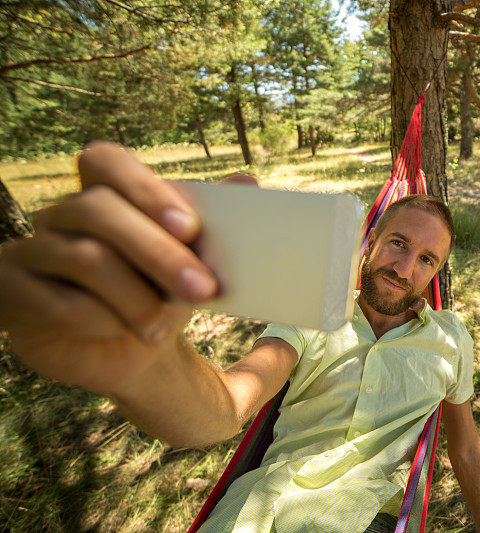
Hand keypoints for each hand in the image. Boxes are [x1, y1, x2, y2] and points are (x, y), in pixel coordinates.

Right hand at [0, 142, 251, 394]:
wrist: (131, 350)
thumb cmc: (161, 293)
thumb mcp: (192, 259)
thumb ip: (214, 222)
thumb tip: (246, 182)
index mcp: (105, 195)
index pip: (104, 161)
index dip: (145, 189)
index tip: (190, 227)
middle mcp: (62, 215)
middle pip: (98, 209)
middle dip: (159, 253)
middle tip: (203, 290)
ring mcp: (32, 251)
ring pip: (86, 258)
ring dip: (137, 297)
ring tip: (162, 327)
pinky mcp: (13, 294)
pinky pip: (62, 303)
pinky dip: (106, 321)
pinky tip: (126, 332)